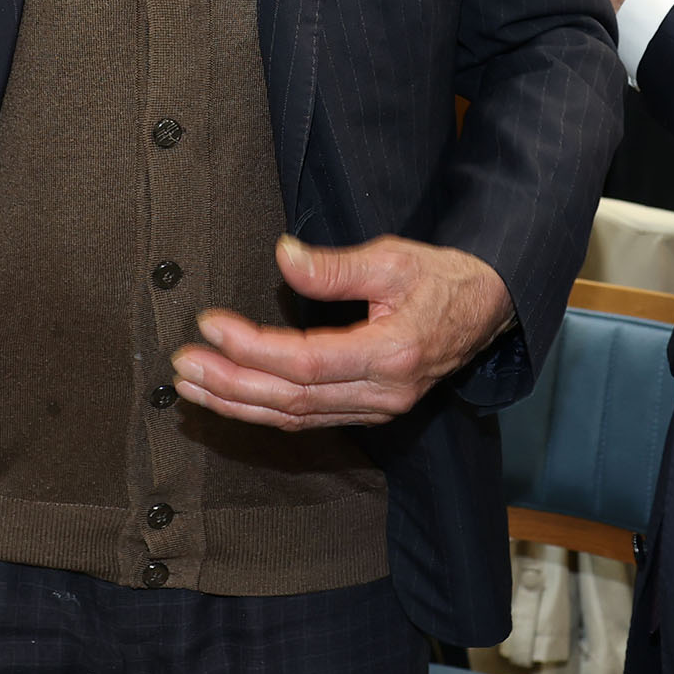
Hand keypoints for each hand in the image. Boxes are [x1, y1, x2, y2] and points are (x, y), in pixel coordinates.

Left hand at [171, 235, 514, 431]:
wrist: (489, 307)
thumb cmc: (442, 278)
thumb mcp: (393, 257)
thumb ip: (334, 266)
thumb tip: (282, 255)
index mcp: (392, 354)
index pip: (305, 363)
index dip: (252, 348)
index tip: (211, 325)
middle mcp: (384, 392)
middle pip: (292, 400)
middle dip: (230, 385)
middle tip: (183, 364)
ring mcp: (379, 408)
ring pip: (296, 418)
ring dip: (238, 403)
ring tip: (192, 385)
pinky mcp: (371, 410)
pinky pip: (310, 418)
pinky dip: (265, 410)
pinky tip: (232, 397)